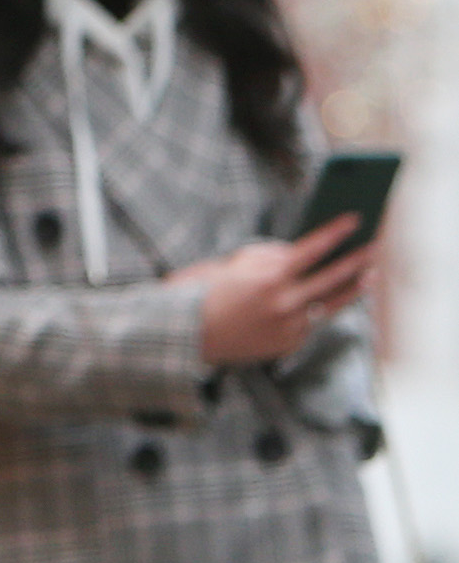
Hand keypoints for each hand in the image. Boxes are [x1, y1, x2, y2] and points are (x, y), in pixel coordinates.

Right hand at [168, 214, 373, 365]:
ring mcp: (291, 326)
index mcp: (269, 278)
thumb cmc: (203, 293)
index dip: (335, 232)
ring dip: (354, 287)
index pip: (312, 249)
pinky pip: (312, 322)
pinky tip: (329, 298)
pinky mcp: (290, 344)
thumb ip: (265, 258)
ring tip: (370, 274)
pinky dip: (319, 309)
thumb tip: (293, 252)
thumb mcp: (229, 265)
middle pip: (334, 277)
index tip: (354, 219)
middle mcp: (285, 303)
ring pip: (332, 304)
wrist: (186, 334)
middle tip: (377, 245)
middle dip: (358, 258)